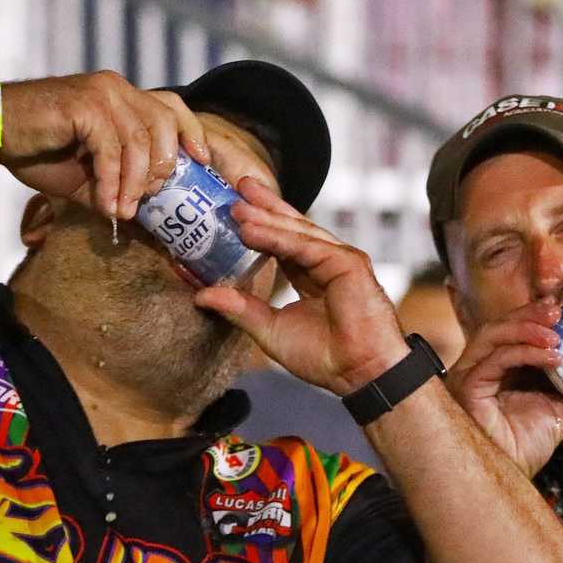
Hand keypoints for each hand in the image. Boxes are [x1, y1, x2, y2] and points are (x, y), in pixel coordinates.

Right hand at [0, 70, 211, 220]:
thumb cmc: (37, 150)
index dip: (192, 134)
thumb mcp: (89, 176)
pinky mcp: (84, 105)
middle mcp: (116, 88)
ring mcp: (101, 92)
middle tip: (149, 200)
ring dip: (134, 184)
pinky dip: (113, 182)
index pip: (172, 107)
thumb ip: (120, 187)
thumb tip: (148, 218)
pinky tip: (108, 204)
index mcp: (122, 96)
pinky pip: (111, 150)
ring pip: (139, 142)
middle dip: (163, 169)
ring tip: (124, 211)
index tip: (201, 164)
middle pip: (164, 126)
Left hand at [193, 177, 413, 396]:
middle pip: (292, 228)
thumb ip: (240, 310)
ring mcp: (340, 261)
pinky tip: (253, 230)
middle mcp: (327, 263)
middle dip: (263, 207)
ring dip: (266, 218)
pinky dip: (280, 237)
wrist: (360, 374)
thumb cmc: (326, 358)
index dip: (259, 225)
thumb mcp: (271, 330)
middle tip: (235, 187)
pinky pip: (307, 247)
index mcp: (312, 277)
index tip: (232, 210)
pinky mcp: (349, 264)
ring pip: (298, 233)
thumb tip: (202, 295)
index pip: (283, 243)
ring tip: (236, 207)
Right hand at [443, 299, 562, 475]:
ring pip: (493, 335)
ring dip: (527, 328)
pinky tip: (553, 358)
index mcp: (499, 369)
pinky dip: (525, 353)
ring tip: (558, 333)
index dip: (535, 316)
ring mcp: (471, 376)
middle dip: (530, 315)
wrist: (510, 479)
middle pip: (501, 326)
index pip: (513, 330)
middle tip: (559, 311)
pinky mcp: (468, 389)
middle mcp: (481, 368)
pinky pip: (496, 361)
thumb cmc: (525, 449)